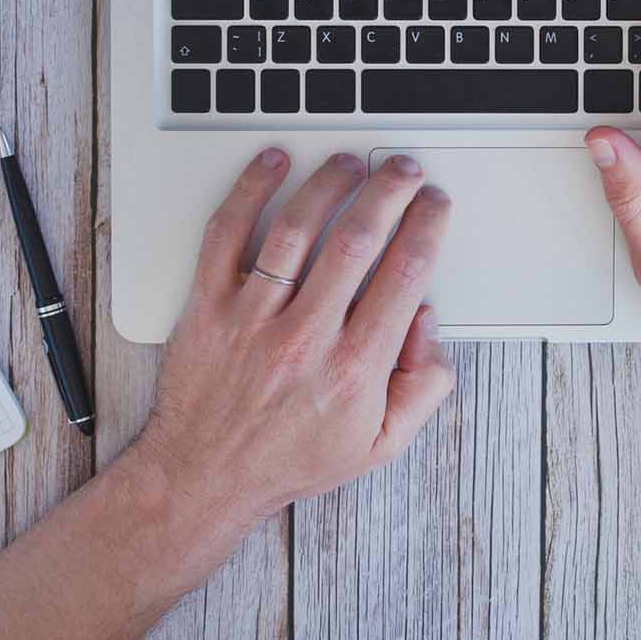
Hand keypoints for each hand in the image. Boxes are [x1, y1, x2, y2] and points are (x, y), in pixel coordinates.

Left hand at [124, 151, 455, 534]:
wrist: (206, 477)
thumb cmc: (290, 459)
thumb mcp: (379, 445)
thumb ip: (421, 387)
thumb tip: (427, 321)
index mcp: (353, 369)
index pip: (404, 275)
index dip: (427, 227)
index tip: (434, 205)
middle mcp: (305, 338)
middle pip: (357, 239)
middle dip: (389, 191)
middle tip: (403, 169)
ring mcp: (253, 319)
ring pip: (297, 228)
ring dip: (329, 183)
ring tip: (349, 162)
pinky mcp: (209, 306)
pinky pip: (227, 234)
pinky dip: (249, 191)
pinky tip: (271, 164)